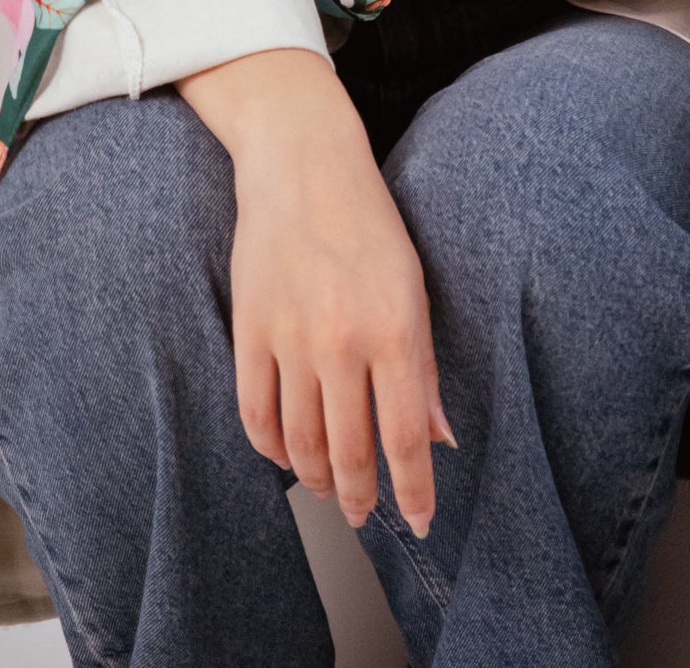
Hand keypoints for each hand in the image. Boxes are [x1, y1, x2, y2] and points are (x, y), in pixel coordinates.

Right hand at [178, 51, 449, 535]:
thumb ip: (423, 368)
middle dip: (361, 496)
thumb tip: (439, 438)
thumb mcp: (415, 288)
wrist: (303, 167)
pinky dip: (271, 448)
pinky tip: (287, 456)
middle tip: (367, 515)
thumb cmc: (370, 224)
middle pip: (349, 452)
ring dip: (317, 478)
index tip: (422, 523)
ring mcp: (290, 339)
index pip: (405, 437)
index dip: (414, 490)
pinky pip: (256, 414)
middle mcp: (342, 342)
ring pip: (299, 444)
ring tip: (332, 488)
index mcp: (394, 329)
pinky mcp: (249, 332)